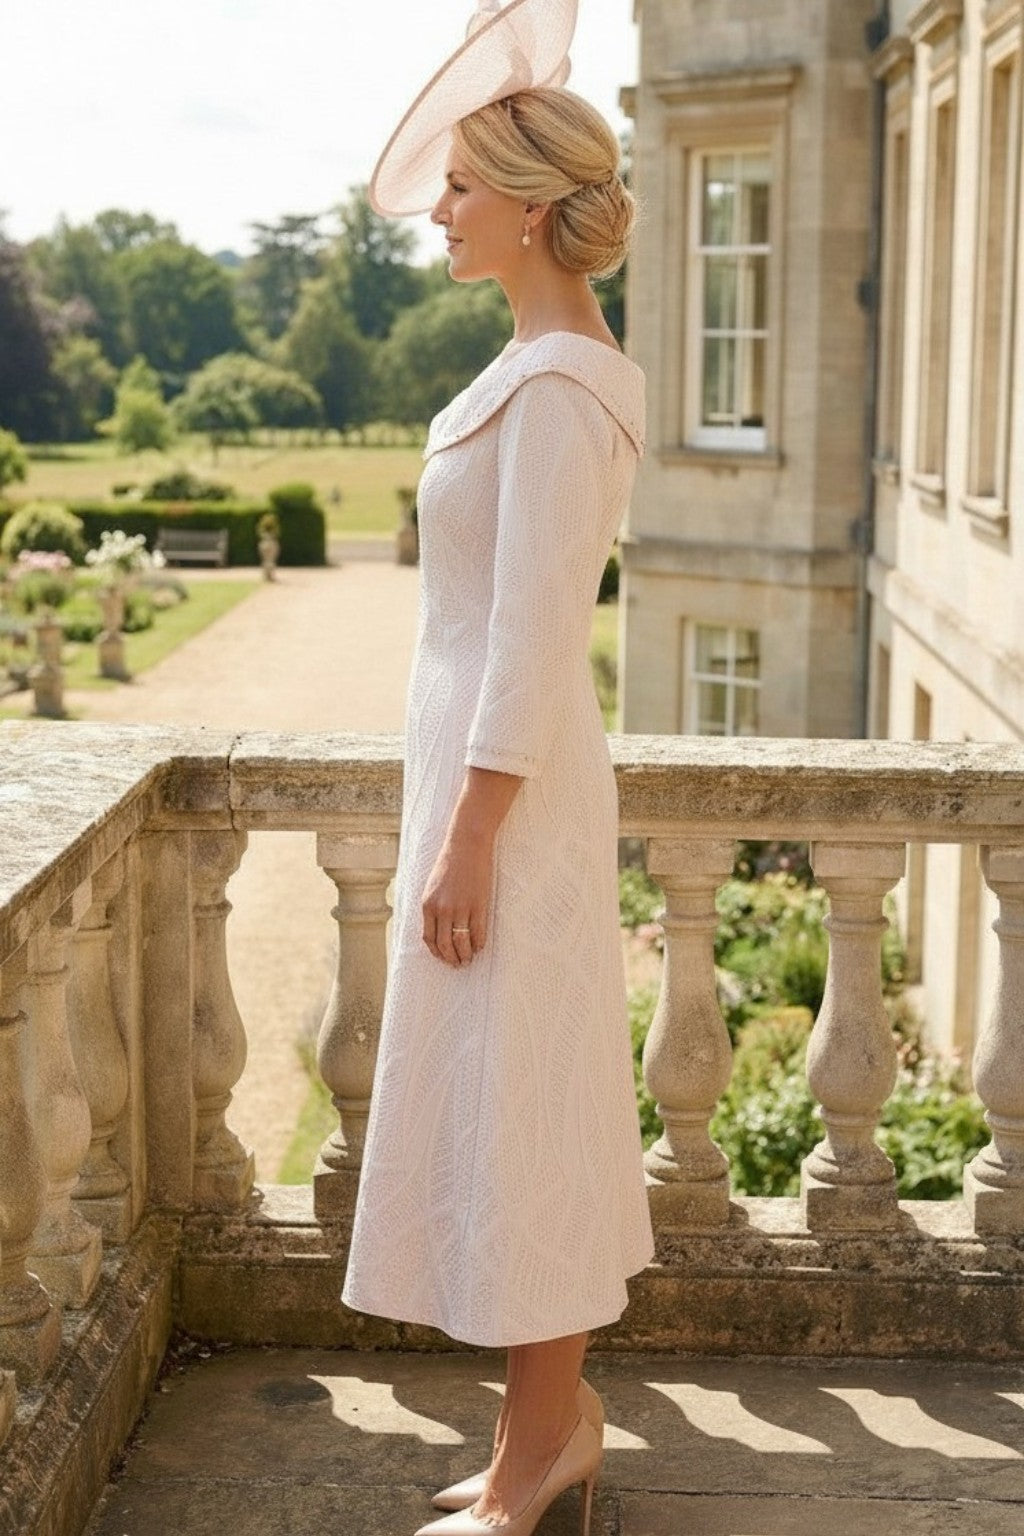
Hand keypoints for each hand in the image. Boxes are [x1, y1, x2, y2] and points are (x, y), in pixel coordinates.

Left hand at [421, 827, 493, 967]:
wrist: (466, 845)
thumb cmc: (449, 863)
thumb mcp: (432, 886)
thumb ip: (432, 907)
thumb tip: (437, 929)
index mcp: (427, 905)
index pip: (429, 938)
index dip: (436, 952)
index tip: (443, 957)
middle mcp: (442, 910)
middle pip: (444, 945)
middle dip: (451, 959)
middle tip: (458, 964)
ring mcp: (461, 908)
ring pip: (461, 943)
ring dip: (465, 955)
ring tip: (469, 959)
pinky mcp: (478, 905)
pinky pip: (478, 933)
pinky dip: (479, 944)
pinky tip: (480, 947)